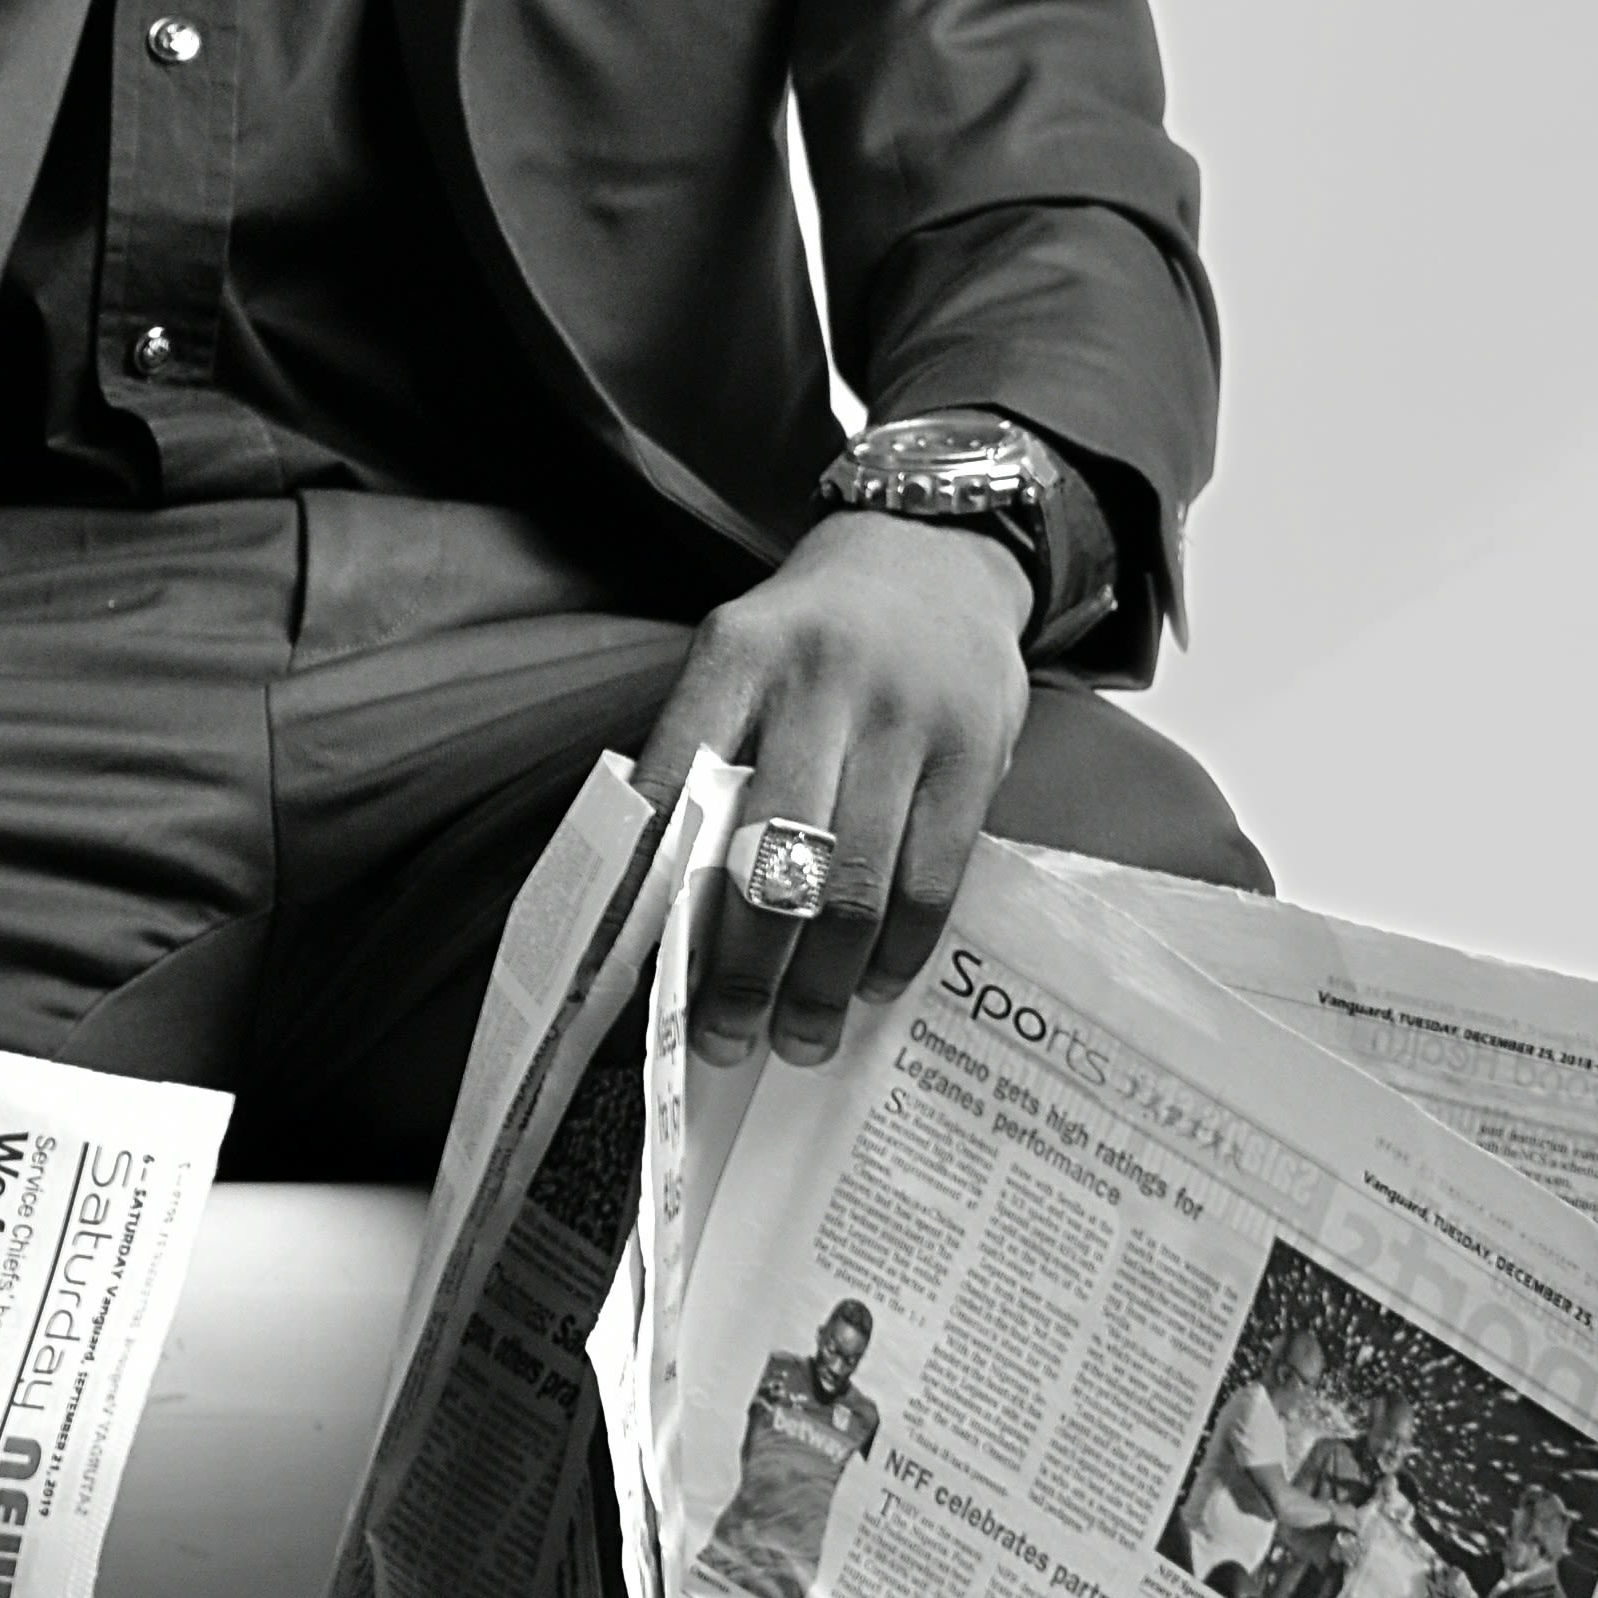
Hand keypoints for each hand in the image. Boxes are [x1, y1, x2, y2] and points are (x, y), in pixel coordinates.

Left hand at [637, 514, 1033, 1066]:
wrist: (934, 556)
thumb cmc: (814, 641)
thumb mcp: (738, 662)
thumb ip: (701, 760)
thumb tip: (650, 910)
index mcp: (734, 657)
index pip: (670, 788)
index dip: (642, 895)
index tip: (623, 984)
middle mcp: (818, 680)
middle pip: (767, 858)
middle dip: (741, 971)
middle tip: (722, 1041)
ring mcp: (904, 716)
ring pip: (851, 883)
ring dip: (820, 982)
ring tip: (799, 1040)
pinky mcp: (974, 750)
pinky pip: (932, 877)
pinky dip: (898, 949)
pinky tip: (870, 987)